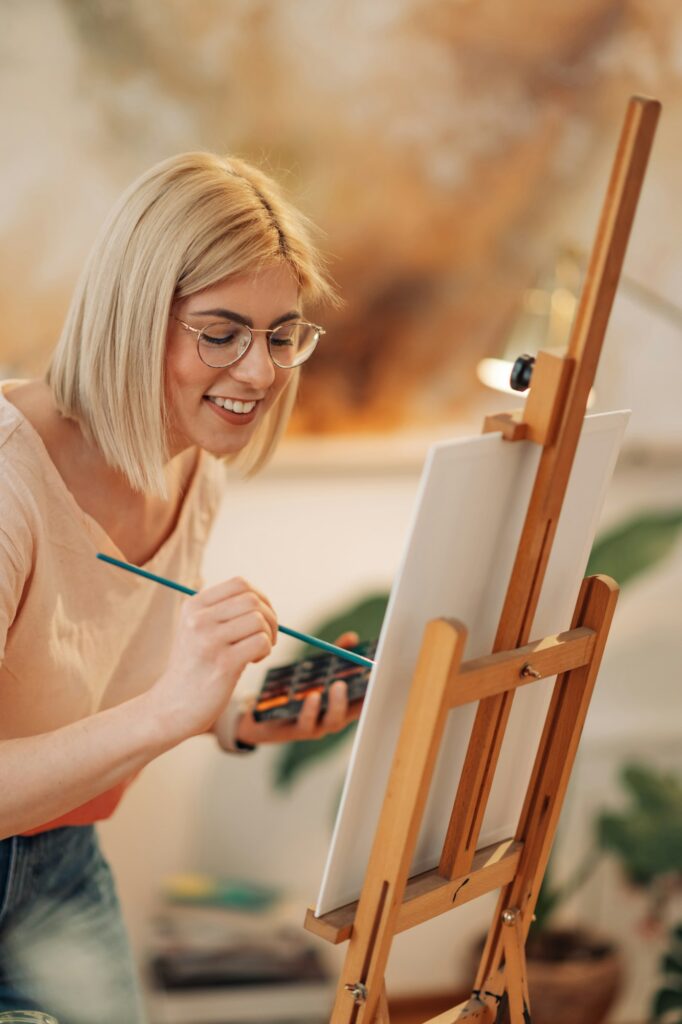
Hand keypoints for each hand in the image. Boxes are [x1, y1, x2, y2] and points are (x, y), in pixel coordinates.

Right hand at [152, 577, 277, 742]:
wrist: (171, 707)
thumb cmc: (194, 668)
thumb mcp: (198, 630)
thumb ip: (222, 612)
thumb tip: (263, 601)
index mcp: (193, 606)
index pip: (240, 583)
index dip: (260, 597)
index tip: (260, 618)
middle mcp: (198, 619)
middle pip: (253, 600)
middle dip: (269, 617)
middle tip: (265, 637)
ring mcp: (209, 641)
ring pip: (259, 621)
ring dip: (268, 636)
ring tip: (255, 652)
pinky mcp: (223, 664)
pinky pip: (261, 642)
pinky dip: (264, 650)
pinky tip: (251, 661)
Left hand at [235, 631, 363, 745]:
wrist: (259, 714)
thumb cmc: (294, 692)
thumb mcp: (316, 671)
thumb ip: (335, 654)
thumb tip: (352, 637)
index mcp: (340, 705)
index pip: (363, 699)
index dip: (374, 689)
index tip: (381, 674)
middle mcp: (332, 718)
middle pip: (353, 712)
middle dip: (361, 697)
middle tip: (367, 677)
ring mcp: (315, 727)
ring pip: (332, 721)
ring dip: (337, 704)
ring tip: (337, 685)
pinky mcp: (295, 731)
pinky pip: (306, 724)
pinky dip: (310, 710)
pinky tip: (311, 696)